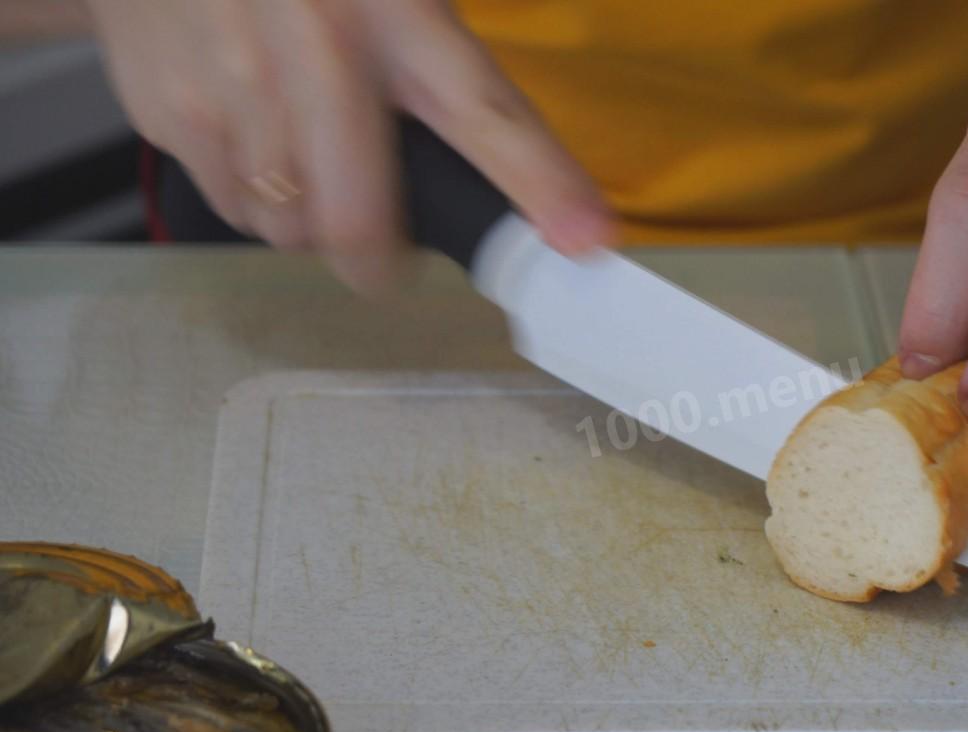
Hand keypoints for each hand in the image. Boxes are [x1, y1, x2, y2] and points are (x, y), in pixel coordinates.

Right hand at [84, 0, 613, 293]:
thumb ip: (447, 77)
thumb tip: (527, 187)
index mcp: (396, 11)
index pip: (484, 112)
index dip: (540, 183)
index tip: (587, 240)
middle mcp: (317, 50)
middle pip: (357, 219)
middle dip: (378, 262)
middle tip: (387, 259)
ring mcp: (234, 86)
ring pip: (290, 228)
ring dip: (311, 223)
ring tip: (307, 161)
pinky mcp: (172, 114)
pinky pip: (233, 209)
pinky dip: (256, 201)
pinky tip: (255, 141)